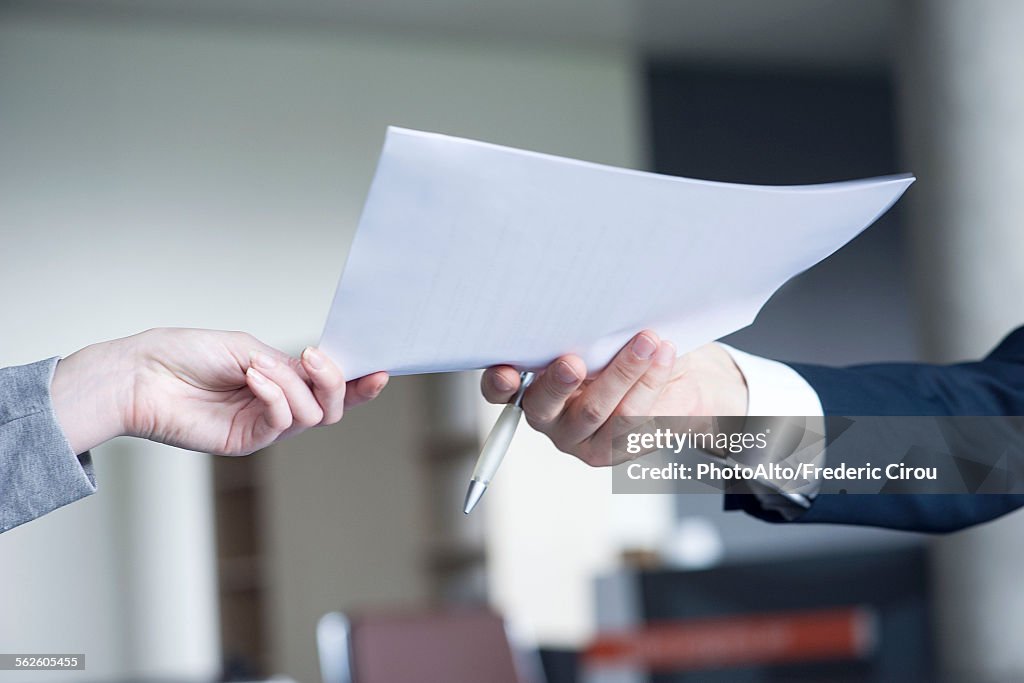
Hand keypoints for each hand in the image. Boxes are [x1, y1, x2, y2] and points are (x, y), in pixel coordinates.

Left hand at [51, 328, 388, 454]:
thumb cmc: (188, 354)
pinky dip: (275, 397)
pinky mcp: (247, 440)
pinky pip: (282, 422)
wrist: (143, 375)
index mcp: (282, 378)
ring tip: (260, 367)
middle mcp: (278, 404)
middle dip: (336, 382)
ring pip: (313, 416)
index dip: (359, 382)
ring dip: (294, 385)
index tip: (381, 369)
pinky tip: (254, 379)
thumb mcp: (249, 349)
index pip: (330, 386)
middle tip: (316, 360)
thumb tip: (313, 382)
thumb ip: (287, 368)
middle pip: (332, 407)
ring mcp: (264, 424)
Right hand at [481, 331, 746, 465]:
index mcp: (529, 383)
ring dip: (622, 371)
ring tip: (646, 341)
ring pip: (594, 410)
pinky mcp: (613, 449)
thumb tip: (583, 309)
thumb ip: (583, 328)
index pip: (500, 389)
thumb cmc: (624, 346)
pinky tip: (662, 356)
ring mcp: (579, 436)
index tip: (507, 371)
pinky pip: (631, 418)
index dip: (499, 382)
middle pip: (543, 405)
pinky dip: (649, 381)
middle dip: (558, 382)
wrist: (676, 376)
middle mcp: (548, 414)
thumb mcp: (598, 330)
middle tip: (573, 362)